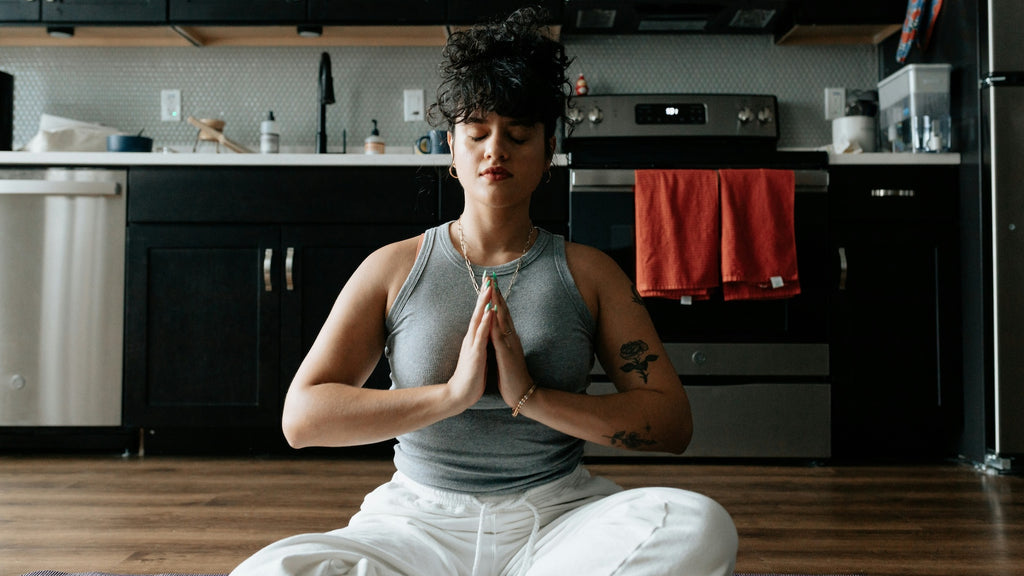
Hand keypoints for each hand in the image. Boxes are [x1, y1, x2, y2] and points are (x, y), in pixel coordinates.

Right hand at [446, 281, 494, 410]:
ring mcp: (472, 344)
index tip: (491, 283)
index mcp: (475, 338)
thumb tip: (484, 332)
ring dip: (484, 303)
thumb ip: (480, 342)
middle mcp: (472, 338)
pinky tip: (490, 312)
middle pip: (479, 311)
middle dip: (484, 294)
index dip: (486, 299)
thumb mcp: (477, 355)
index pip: (481, 314)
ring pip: (479, 319)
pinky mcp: (475, 353)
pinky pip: (481, 335)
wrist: (460, 394)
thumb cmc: (471, 376)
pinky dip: (486, 322)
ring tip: (489, 287)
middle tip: (489, 277)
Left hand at [487, 281, 535, 409]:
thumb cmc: (512, 376)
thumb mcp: (507, 355)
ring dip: (496, 302)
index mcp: (509, 338)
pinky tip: (490, 311)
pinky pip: (499, 334)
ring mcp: (510, 344)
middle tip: (491, 276)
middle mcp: (511, 337)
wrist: (522, 394)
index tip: (491, 284)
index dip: (497, 298)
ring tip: (491, 287)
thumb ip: (504, 343)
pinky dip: (494, 321)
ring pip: (502, 319)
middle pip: (503, 311)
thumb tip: (500, 333)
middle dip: (496, 293)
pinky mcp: (506, 353)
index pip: (502, 314)